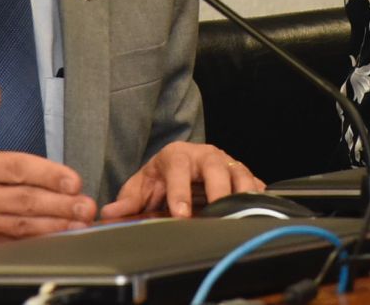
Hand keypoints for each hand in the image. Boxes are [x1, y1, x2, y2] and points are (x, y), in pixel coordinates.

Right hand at [0, 81, 95, 240]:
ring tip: (79, 223)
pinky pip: (11, 241)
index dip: (47, 175)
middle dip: (59, 204)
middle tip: (86, 205)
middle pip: (25, 201)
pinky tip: (56, 238)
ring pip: (21, 225)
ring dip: (54, 225)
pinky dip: (35, 241)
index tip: (72, 179)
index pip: (16, 169)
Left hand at [100, 142, 263, 219]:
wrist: (179, 165)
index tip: (181, 214)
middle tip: (218, 211)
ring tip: (242, 212)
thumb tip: (110, 212)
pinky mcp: (241, 174)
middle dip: (218, 190)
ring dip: (242, 192)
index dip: (180, 192)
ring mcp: (225, 163)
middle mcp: (204, 156)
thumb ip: (128, 200)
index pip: (178, 169)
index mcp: (177, 155)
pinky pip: (255, 183)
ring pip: (239, 173)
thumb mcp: (141, 186)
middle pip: (215, 167)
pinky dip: (258, 196)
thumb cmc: (161, 177)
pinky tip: (259, 211)